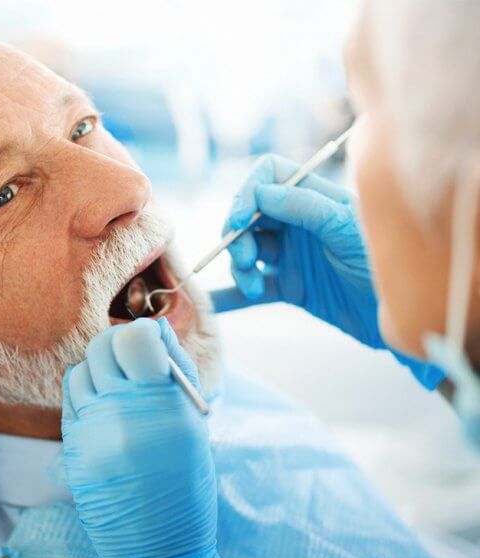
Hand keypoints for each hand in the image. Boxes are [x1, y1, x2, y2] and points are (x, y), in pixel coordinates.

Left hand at [62, 318, 235, 557]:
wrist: (155, 546)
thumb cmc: (184, 483)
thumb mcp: (194, 424)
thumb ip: (174, 371)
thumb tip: (154, 329)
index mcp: (161, 408)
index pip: (132, 339)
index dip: (141, 332)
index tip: (151, 343)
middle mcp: (120, 415)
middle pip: (101, 347)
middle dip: (118, 345)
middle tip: (134, 361)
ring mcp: (90, 431)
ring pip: (81, 370)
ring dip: (99, 370)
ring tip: (120, 391)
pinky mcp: (71, 447)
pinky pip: (71, 399)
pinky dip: (86, 394)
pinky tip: (104, 411)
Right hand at [227, 154, 443, 387]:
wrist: (405, 317)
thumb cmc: (385, 264)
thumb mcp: (347, 230)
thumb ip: (306, 208)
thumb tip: (261, 193)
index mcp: (316, 198)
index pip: (269, 175)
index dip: (247, 192)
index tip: (238, 219)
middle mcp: (300, 223)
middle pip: (250, 215)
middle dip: (238, 235)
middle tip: (246, 261)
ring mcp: (293, 255)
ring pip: (247, 251)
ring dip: (239, 267)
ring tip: (252, 286)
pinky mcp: (291, 287)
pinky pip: (252, 287)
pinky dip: (231, 295)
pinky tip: (215, 304)